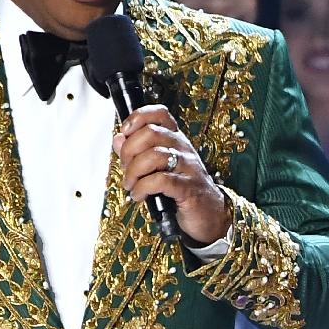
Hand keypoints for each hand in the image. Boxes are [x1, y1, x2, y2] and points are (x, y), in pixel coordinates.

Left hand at [115, 104, 229, 246]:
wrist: (210, 214)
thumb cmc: (184, 190)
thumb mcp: (159, 167)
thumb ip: (136, 152)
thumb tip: (118, 139)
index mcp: (176, 140)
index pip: (160, 114)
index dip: (138, 118)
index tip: (125, 132)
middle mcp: (182, 148)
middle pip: (150, 133)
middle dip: (128, 151)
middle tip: (126, 169)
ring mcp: (187, 167)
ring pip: (153, 155)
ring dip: (133, 172)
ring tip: (131, 185)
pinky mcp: (187, 187)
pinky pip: (160, 180)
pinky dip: (142, 188)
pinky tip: (140, 195)